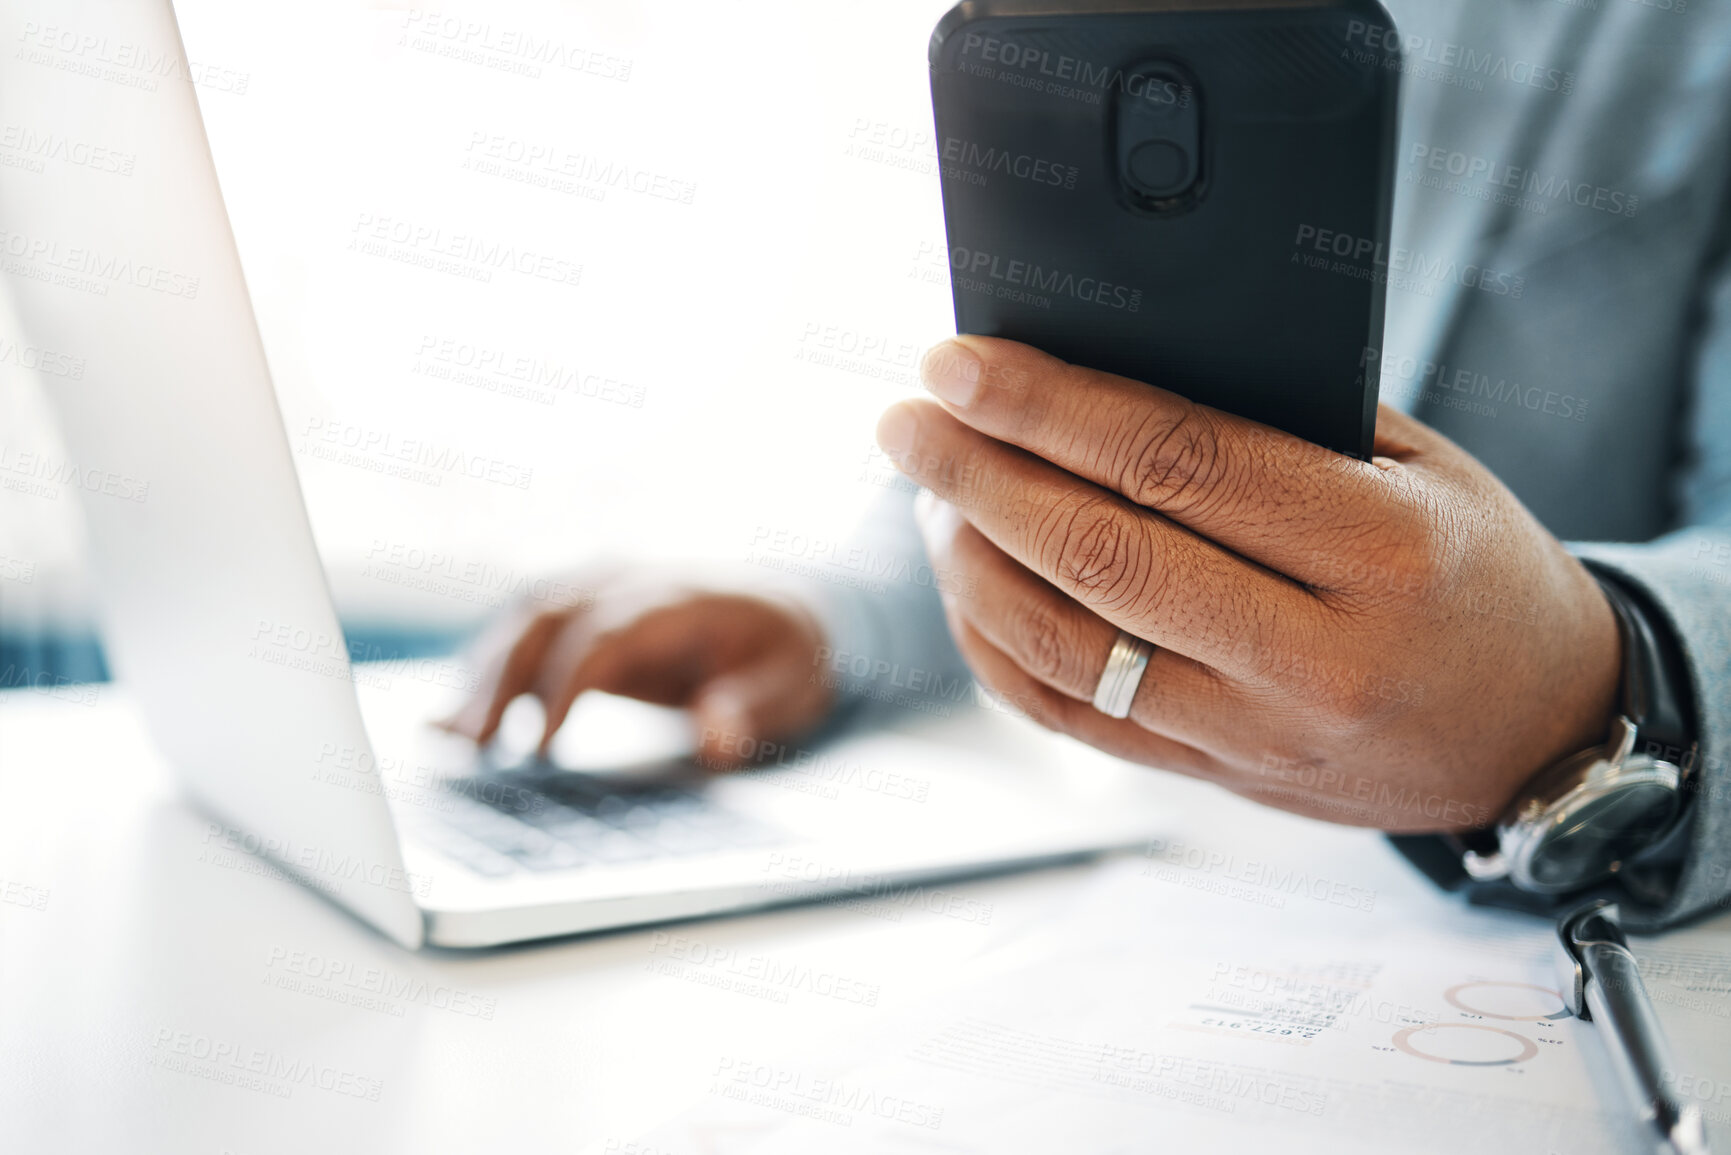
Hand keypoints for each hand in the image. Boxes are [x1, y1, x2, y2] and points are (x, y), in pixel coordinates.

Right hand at [439, 567, 833, 768]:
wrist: (788, 610)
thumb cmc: (787, 653)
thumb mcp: (791, 685)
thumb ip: (751, 710)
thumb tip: (716, 737)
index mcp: (678, 599)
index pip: (604, 633)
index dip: (564, 685)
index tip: (538, 746)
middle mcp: (629, 582)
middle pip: (547, 616)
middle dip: (502, 678)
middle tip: (474, 746)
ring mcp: (601, 589)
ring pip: (524, 617)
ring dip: (483, 673)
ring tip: (452, 739)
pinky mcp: (584, 611)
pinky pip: (524, 629)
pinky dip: (485, 668)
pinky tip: (452, 718)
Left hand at [880, 337, 1620, 831]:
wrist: (1538, 728)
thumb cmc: (1472, 569)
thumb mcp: (1422, 468)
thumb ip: (1283, 422)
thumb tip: (1109, 366)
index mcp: (1382, 552)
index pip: (1177, 462)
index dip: (1050, 407)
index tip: (961, 364)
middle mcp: (1315, 656)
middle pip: (1101, 556)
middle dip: (979, 476)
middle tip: (907, 422)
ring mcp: (1258, 734)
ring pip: (1067, 648)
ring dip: (970, 562)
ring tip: (930, 492)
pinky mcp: (1217, 778)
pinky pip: (1071, 718)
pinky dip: (995, 648)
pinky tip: (968, 583)